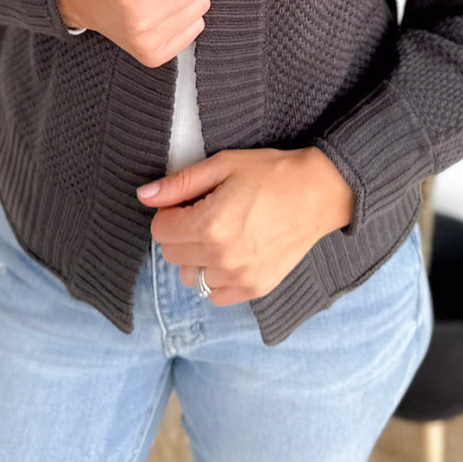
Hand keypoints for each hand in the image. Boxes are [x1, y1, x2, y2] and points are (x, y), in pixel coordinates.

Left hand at [136, 147, 356, 304]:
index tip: (188, 202)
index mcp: (209, 224)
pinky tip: (230, 256)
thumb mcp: (223, 165)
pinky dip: (215, 279)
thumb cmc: (271, 173)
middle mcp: (221, 256)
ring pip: (191, 278)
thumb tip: (143, 196)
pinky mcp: (255, 288)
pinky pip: (215, 296)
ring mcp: (239, 276)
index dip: (169, 212)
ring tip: (218, 236)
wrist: (319, 193)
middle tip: (205, 214)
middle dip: (180, 233)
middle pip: (172, 255)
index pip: (160, 231)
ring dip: (195, 258)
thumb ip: (180, 184)